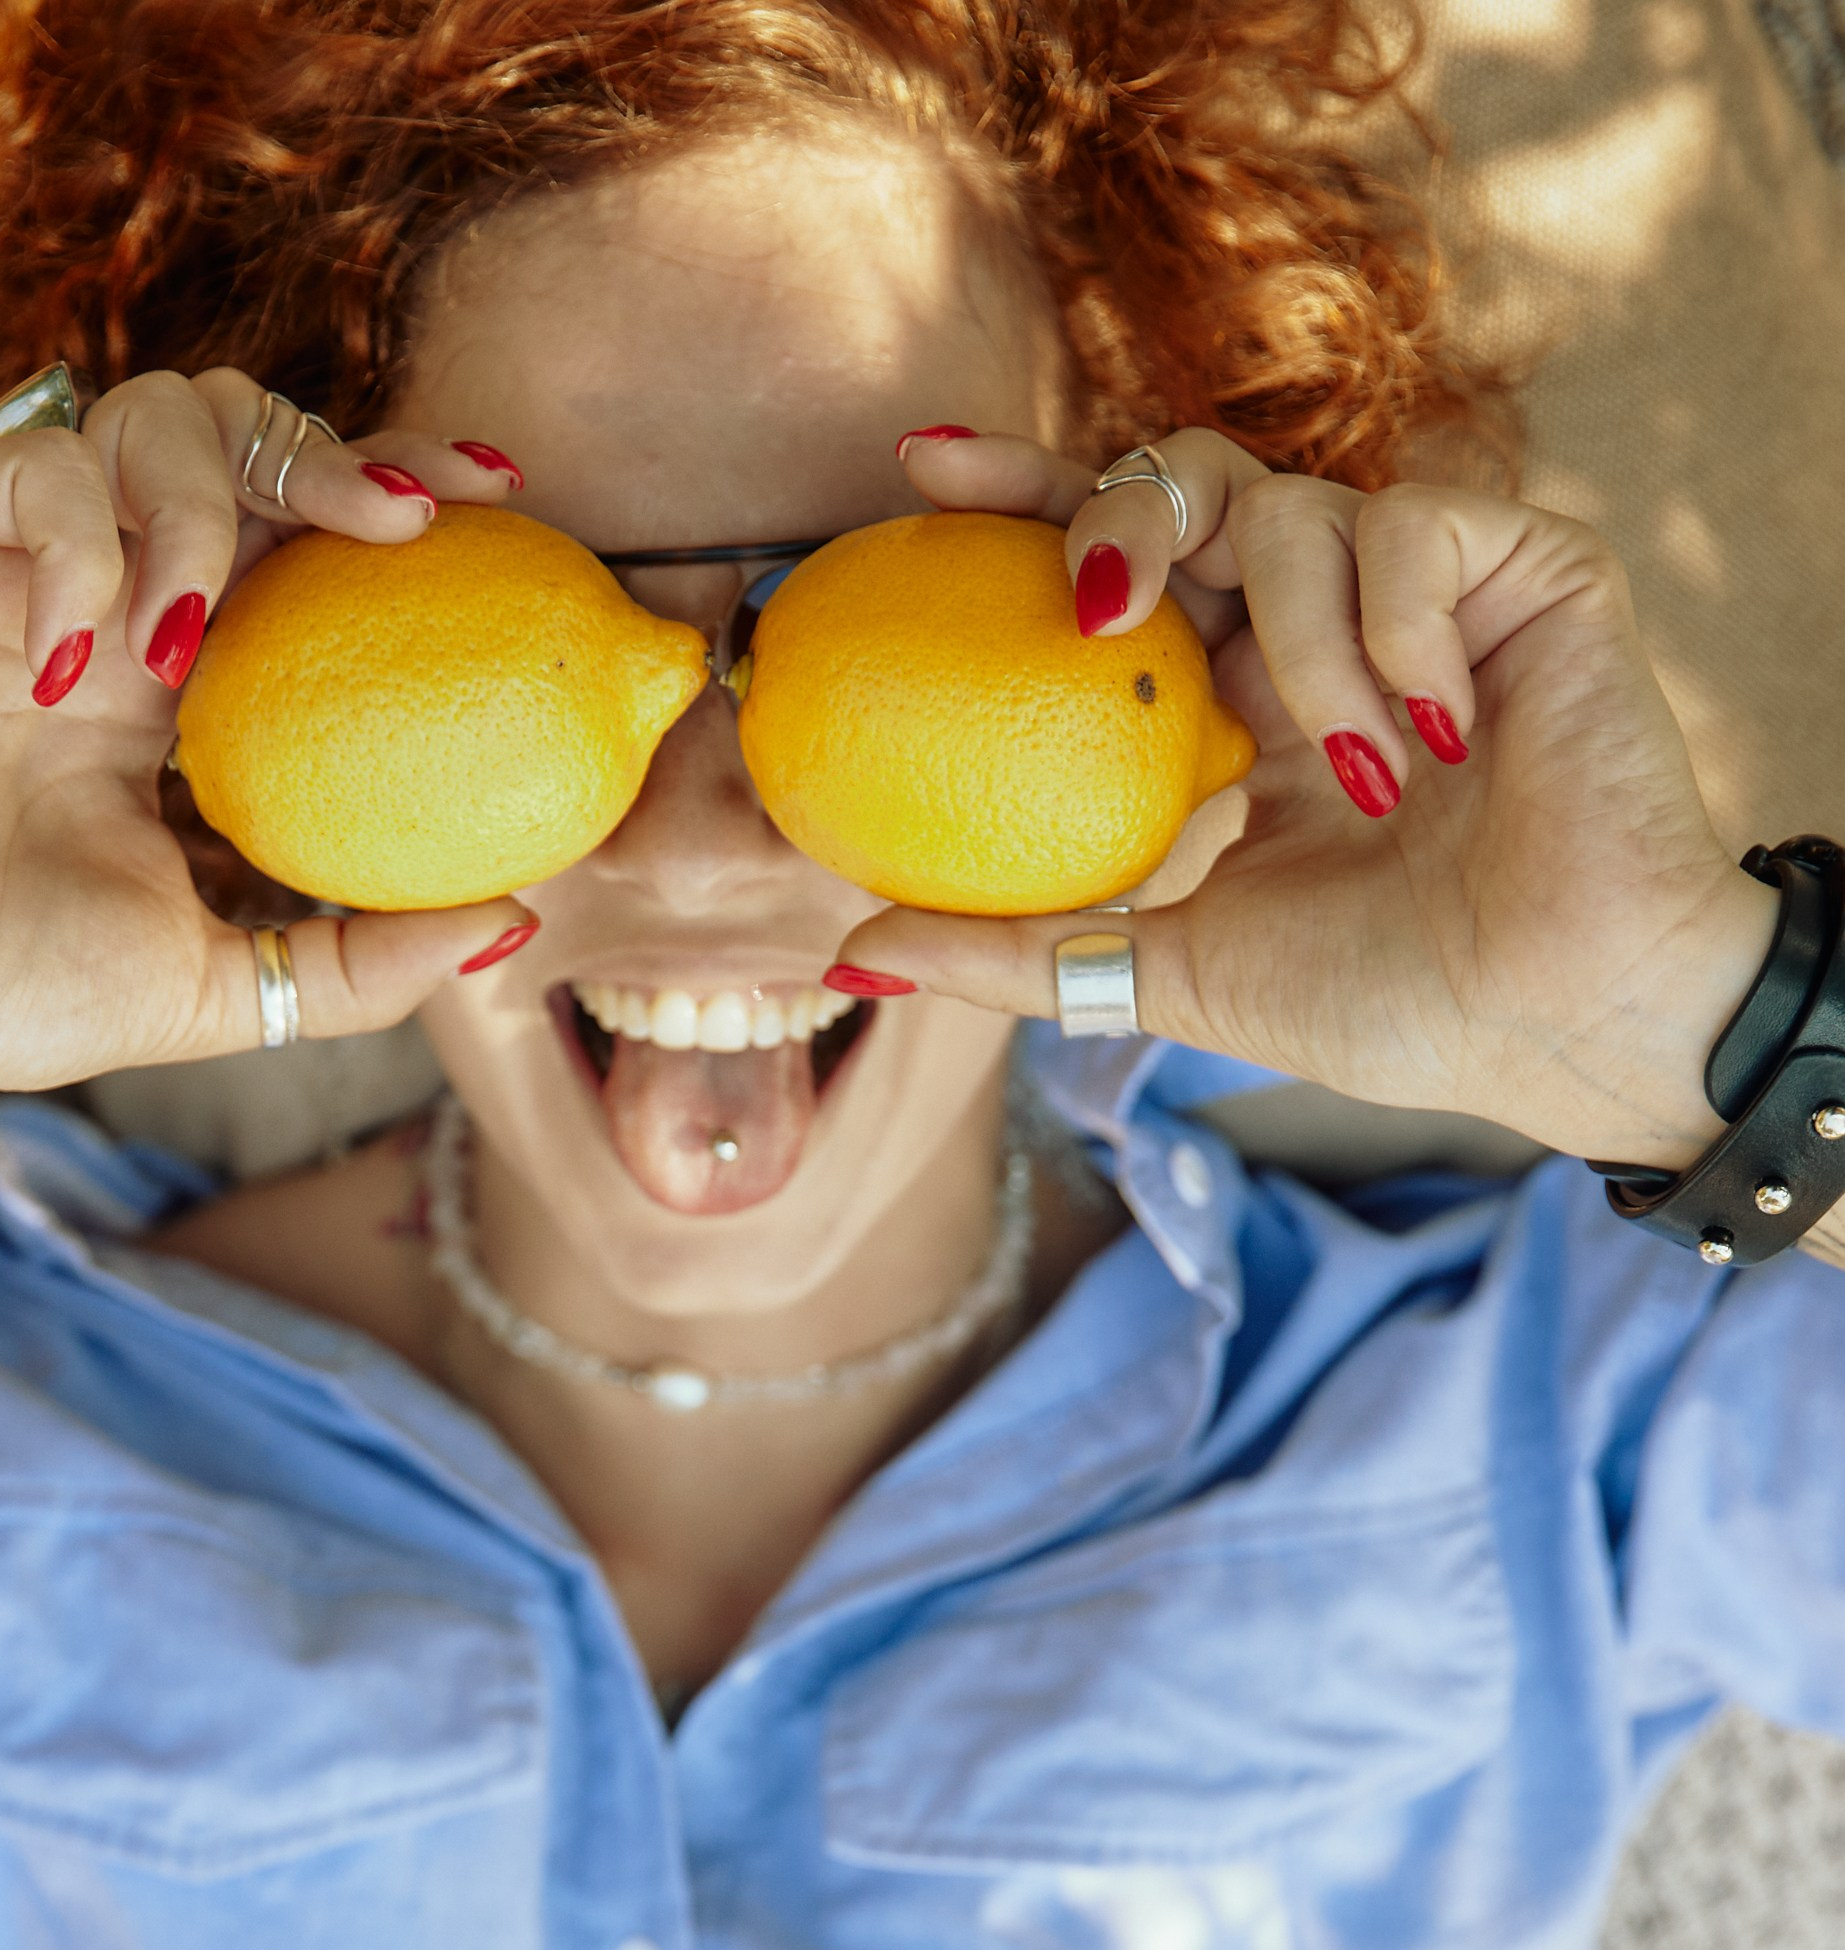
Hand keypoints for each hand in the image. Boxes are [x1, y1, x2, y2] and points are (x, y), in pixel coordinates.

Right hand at [0, 372, 542, 1151]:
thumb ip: (362, 959)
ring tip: (185, 647)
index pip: (304, 538)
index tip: (498, 504)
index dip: (398, 491)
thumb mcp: (224, 986)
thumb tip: (517, 922)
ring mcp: (17, 558)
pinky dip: (79, 553)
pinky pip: (37, 470)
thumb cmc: (7, 991)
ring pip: (148, 416)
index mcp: (179, 677)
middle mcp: (108, 596)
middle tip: (402, 525)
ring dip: (203, 514)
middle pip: (243, 434)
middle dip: (335, 451)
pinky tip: (74, 668)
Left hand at [834, 428, 1775, 1170]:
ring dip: (1297, 653)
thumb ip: (1021, 952)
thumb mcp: (1170, 973)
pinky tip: (1427, 738)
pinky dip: (1394, 632)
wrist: (1555, 1018)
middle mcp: (1321, 620)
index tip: (915, 469)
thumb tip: (854, 953)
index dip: (1023, 492)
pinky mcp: (1527, 566)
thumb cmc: (1389, 1004)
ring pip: (1293, 511)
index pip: (1119, 557)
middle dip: (1122, 504)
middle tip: (1094, 604)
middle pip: (1190, 473)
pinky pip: (1414, 527)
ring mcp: (1426, 586)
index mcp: (1243, 694)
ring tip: (1356, 781)